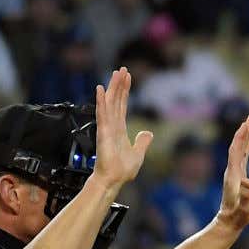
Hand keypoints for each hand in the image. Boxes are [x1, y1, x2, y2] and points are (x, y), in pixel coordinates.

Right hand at [92, 67, 151, 189]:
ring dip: (112, 87)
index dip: (124, 91)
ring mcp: (107, 127)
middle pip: (116, 99)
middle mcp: (113, 125)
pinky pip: (102, 113)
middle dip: (119, 84)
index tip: (127, 78)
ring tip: (116, 73)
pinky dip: (101, 101)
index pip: (122, 105)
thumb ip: (142, 141)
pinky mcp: (104, 131)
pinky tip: (100, 89)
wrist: (114, 180)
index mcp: (120, 128)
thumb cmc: (122, 170)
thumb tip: (148, 133)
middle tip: (122, 69)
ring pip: (110, 102)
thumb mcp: (138, 153)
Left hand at [215, 113, 248, 231]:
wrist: (229, 221)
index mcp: (234, 174)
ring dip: (245, 136)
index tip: (246, 125)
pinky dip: (248, 146)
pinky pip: (244, 156)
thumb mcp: (244, 207)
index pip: (236, 151)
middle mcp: (233, 170)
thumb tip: (248, 182)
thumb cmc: (238, 215)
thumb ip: (247, 196)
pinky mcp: (240, 175)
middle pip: (237, 146)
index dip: (241, 138)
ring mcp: (236, 172)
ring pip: (240, 149)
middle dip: (244, 131)